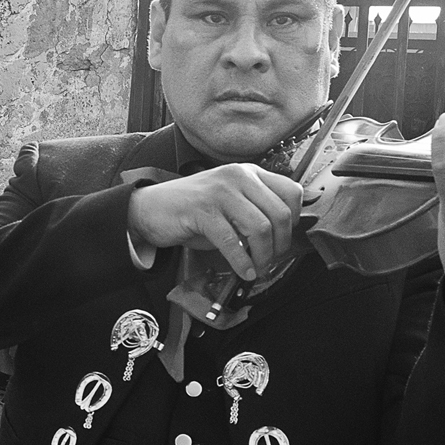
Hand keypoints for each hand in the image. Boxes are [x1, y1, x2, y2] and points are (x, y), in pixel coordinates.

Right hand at [127, 164, 303, 281]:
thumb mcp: (229, 202)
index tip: (284, 238)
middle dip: (281, 244)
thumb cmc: (192, 210)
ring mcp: (220, 192)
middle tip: (272, 260)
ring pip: (260, 228)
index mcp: (248, 173)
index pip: (292, 191)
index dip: (295, 220)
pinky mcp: (203, 210)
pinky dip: (242, 263)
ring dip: (263, 256)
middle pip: (280, 213)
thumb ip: (254, 210)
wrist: (150, 208)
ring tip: (257, 268)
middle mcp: (237, 177)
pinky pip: (232, 242)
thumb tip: (283, 236)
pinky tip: (243, 272)